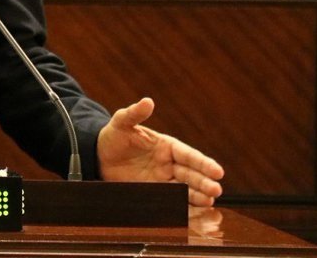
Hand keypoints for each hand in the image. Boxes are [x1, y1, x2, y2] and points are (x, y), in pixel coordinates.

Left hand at [97, 97, 223, 206]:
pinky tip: (195, 213)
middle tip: (216, 190)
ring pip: (186, 189)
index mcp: (167, 146)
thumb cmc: (114, 136)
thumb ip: (135, 114)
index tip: (217, 171)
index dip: (203, 163)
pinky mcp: (155, 193)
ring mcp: (163, 180)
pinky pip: (172, 201)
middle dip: (204, 182)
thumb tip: (148, 101)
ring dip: (198, 196)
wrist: (99, 156)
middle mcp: (169, 164)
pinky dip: (184, 207)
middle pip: (191, 174)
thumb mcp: (122, 123)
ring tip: (210, 202)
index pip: (188, 155)